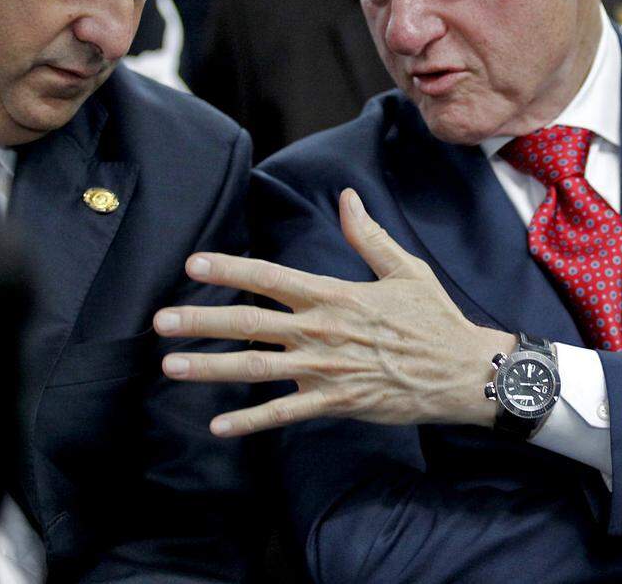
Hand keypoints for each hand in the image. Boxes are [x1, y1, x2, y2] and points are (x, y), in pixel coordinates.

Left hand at [153, 188, 512, 436]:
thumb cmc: (433, 316)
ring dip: (210, 368)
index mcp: (333, 295)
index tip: (193, 263)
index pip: (271, 278)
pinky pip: (284, 414)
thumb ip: (367, 236)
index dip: (230, 269)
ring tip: (170, 365)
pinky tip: (219, 424)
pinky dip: (250, 421)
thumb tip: (345, 197)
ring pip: (256, 370)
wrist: (461, 371)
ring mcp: (324, 371)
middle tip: (159, 320)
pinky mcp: (334, 403)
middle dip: (201, 320)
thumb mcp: (404, 269)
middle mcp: (321, 332)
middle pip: (250, 324)